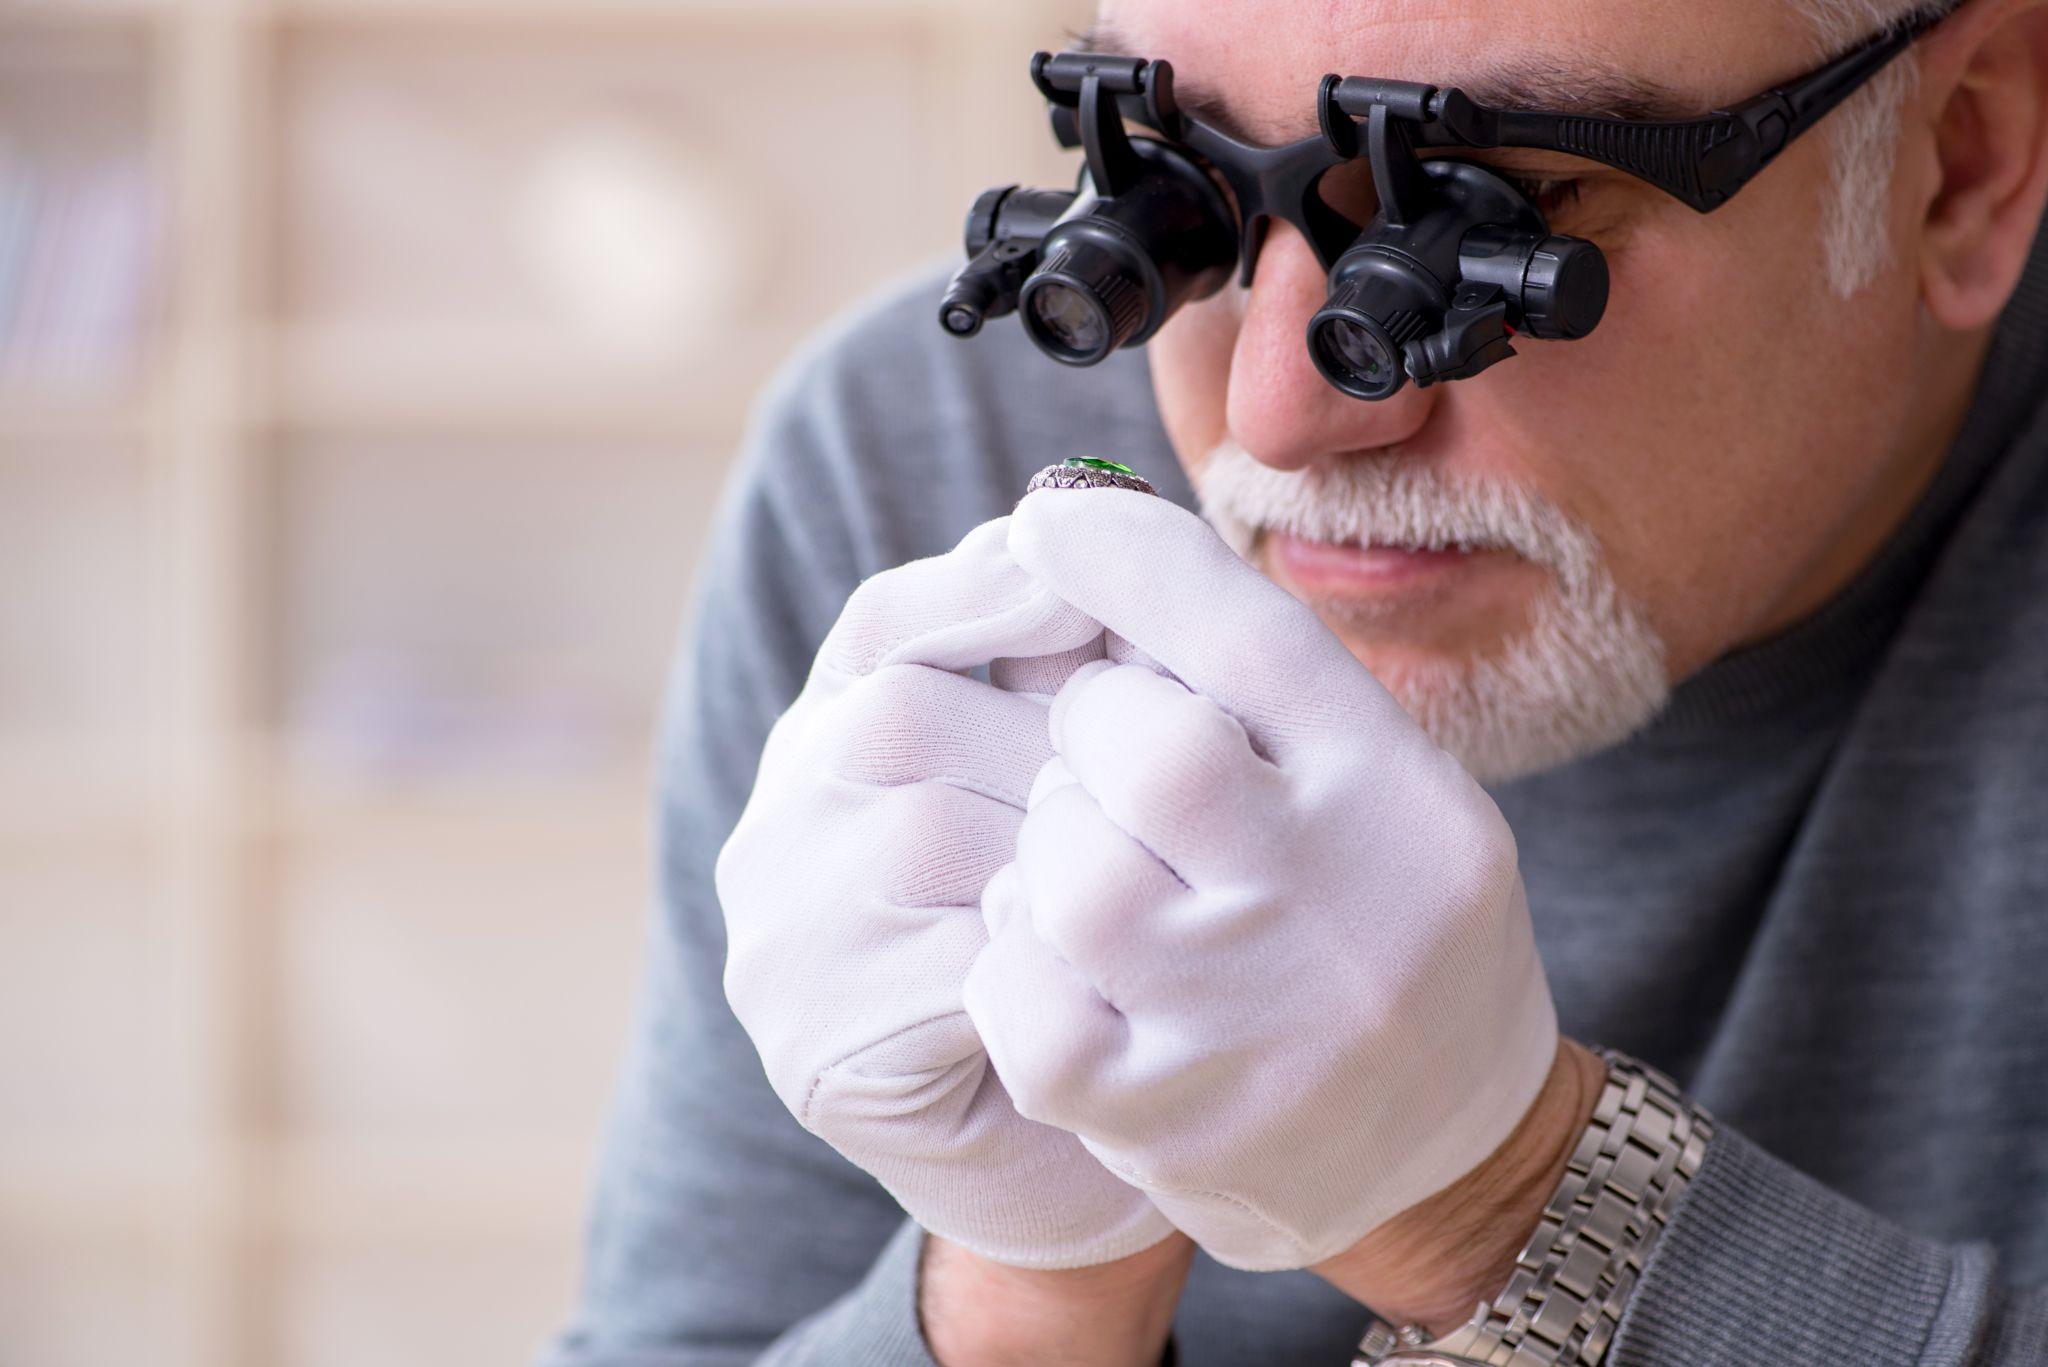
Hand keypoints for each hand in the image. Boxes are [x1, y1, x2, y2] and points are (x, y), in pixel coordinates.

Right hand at [717, 517, 1174, 1267]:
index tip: (1105, 601)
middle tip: (1163, 781)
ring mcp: (781, 942)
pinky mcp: (817, 1048)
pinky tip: (1108, 965)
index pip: (885, 624)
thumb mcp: (1065, 784)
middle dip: (1052, 735)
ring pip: (925, 830)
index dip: (997, 593)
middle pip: (901, 714)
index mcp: (828, 744)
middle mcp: (776, 832)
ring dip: (1060, 845)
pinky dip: (1046, 951)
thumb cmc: (1091, 946)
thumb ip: (1062, 673)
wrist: (1075, 1157)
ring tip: (1148, 875)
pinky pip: (946, 960)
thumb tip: (1102, 507)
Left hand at [961, 489, 1558, 1270]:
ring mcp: (1255, 1029)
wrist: (1450, 1153)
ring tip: (1103, 877)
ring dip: (1049, 853)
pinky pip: (1018, 992)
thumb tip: (1081, 540)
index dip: (1133, 562)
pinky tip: (1076, 969)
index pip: (1255, 641)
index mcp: (1402, 802)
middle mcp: (1343, 908)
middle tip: (1108, 763)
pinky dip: (1018, 961)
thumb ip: (1257, 687)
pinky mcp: (1168, 1124)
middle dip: (1091, 733)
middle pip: (1144, 749)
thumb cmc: (1379, 923)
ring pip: (1065, 872)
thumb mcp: (1374, 788)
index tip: (1046, 517)